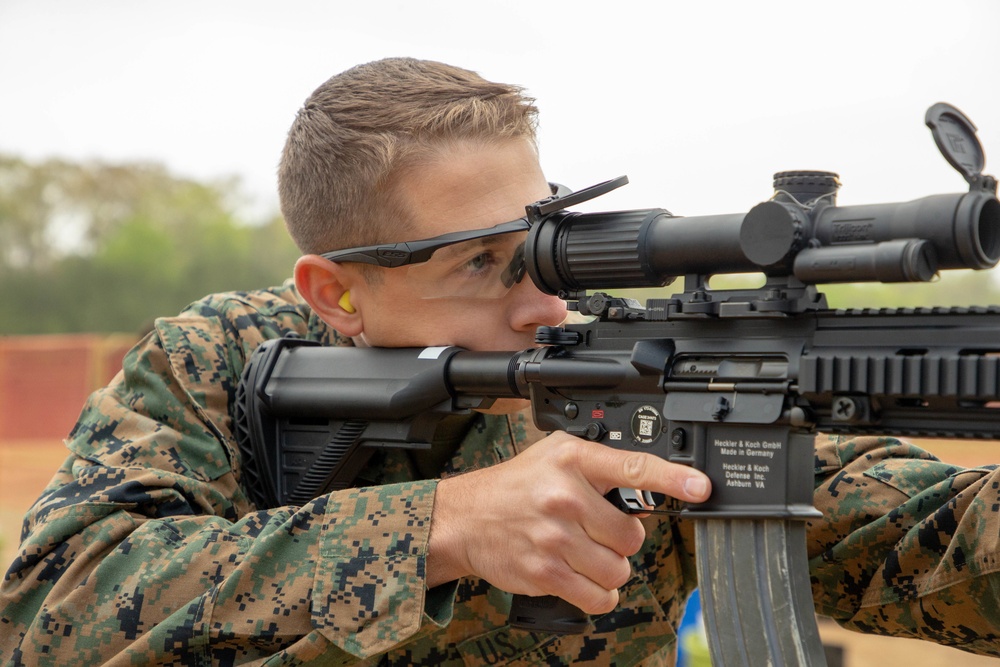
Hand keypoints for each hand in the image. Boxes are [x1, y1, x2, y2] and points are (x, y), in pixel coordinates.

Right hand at [426, 431, 710, 613]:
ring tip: (581, 552)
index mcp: (573, 460)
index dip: (672, 478)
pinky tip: (577, 575)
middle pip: (632, 535)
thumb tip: (650, 483)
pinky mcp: (546, 572)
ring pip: (618, 570)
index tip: (701, 487)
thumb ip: (600, 464)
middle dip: (620, 540)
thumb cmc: (515, 486)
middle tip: (595, 531)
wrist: (465, 518)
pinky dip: (596, 593)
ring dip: (608, 568)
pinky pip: (599, 597)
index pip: (633, 467)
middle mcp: (565, 496)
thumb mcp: (554, 455)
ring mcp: (555, 537)